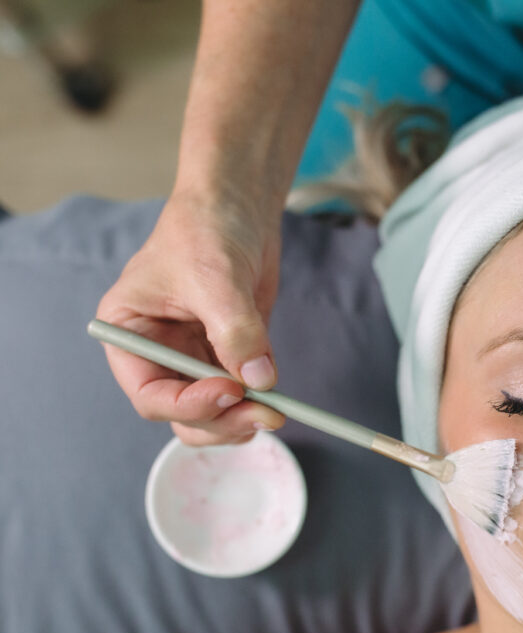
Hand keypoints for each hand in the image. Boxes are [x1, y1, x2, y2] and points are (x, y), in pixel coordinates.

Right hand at [95, 189, 286, 444]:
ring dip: (242, 419)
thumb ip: (235, 331)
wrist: (237, 207)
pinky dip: (259, 401)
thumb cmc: (206, 229)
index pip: (149, 395)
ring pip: (214, 413)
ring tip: (275, 411)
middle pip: (183, 414)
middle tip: (266, 415)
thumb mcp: (215, 278)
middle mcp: (158, 354)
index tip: (229, 393)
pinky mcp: (230, 355)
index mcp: (130, 335)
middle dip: (222, 421)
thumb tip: (260, 380)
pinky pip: (242, 394)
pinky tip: (276, 395)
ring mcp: (195, 358)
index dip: (188, 405)